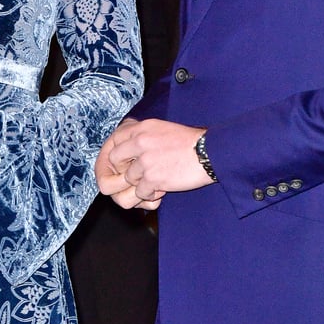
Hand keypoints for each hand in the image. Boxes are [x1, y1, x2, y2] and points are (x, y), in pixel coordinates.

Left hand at [95, 117, 210, 208]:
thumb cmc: (189, 142)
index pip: (114, 140)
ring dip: (140, 183)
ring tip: (156, 181)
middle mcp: (140, 142)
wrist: (209, 152)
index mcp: (142, 128)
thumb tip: (125, 151)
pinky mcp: (153, 178)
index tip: (119, 163)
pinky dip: (150, 194)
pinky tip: (163, 188)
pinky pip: (141, 192)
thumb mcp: (162, 129)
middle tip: (134, 176)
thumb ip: (142, 137)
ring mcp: (145, 161)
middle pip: (114, 161)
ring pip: (128, 179)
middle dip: (122, 170)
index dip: (113, 154)